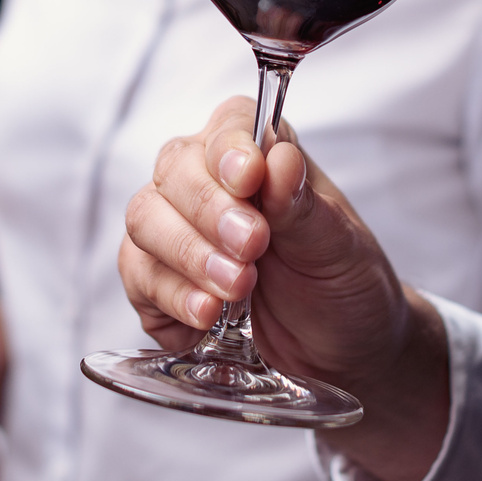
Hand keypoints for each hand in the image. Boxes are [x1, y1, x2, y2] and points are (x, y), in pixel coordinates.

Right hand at [117, 96, 452, 480]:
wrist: (341, 351)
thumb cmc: (343, 283)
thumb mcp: (340, 246)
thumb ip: (303, 205)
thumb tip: (278, 160)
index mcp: (258, 156)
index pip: (227, 129)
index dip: (229, 150)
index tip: (249, 178)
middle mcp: (207, 184)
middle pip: (174, 172)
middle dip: (209, 212)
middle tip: (252, 248)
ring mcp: (174, 233)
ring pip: (145, 221)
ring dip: (188, 256)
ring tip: (237, 288)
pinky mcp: (156, 285)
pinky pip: (138, 279)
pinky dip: (171, 298)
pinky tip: (206, 316)